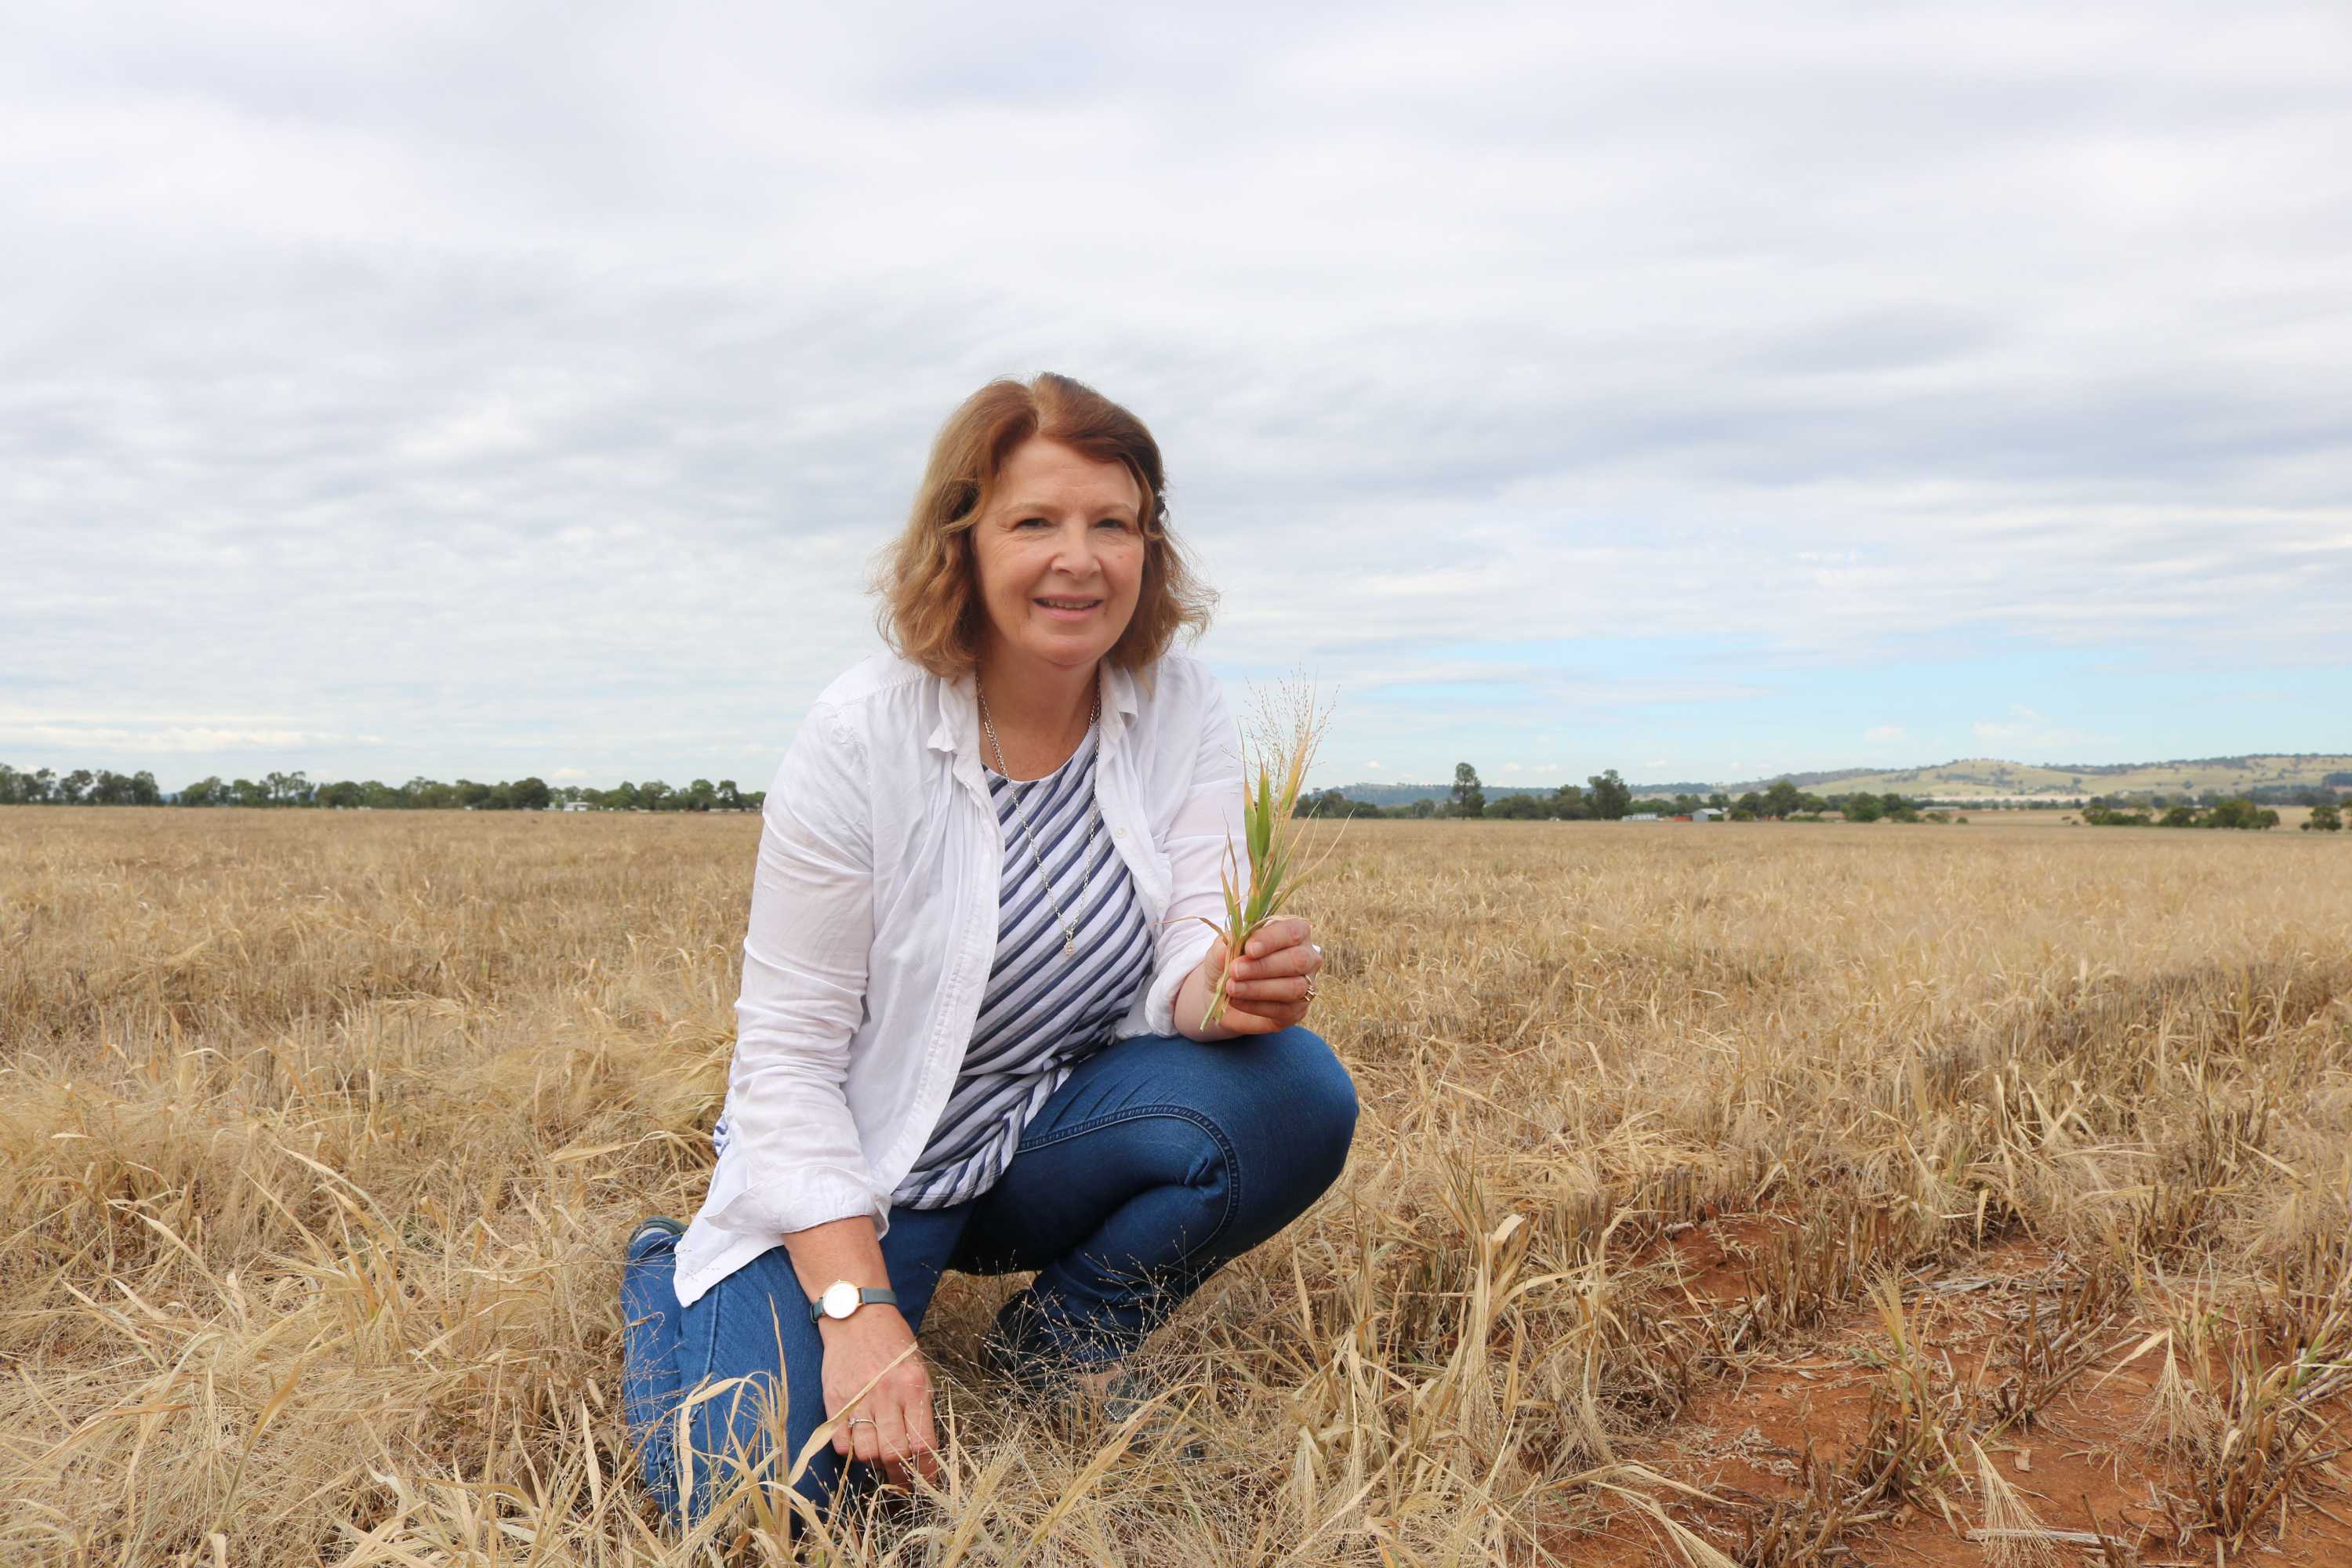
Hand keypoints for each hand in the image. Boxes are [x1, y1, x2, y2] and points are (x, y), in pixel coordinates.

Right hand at [818, 1306, 939, 1489]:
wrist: (856, 1317)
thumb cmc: (893, 1343)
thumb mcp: (918, 1368)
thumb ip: (920, 1406)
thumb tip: (922, 1449)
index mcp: (914, 1386)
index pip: (923, 1443)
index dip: (926, 1471)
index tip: (926, 1482)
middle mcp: (887, 1394)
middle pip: (895, 1453)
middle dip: (901, 1476)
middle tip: (902, 1483)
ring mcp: (859, 1398)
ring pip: (867, 1452)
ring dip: (875, 1463)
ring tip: (880, 1460)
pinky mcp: (835, 1400)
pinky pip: (842, 1443)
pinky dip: (851, 1451)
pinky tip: (858, 1443)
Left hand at [1189, 915, 1322, 1035]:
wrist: (1221, 993)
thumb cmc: (1228, 962)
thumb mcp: (1222, 949)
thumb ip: (1228, 944)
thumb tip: (1232, 942)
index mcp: (1294, 932)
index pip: (1293, 931)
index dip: (1272, 939)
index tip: (1249, 949)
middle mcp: (1307, 957)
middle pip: (1298, 960)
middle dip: (1264, 966)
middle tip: (1235, 970)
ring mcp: (1306, 985)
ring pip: (1294, 987)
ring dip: (1259, 988)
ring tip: (1232, 988)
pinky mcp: (1298, 1010)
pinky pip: (1284, 1010)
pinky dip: (1256, 1006)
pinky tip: (1236, 1001)